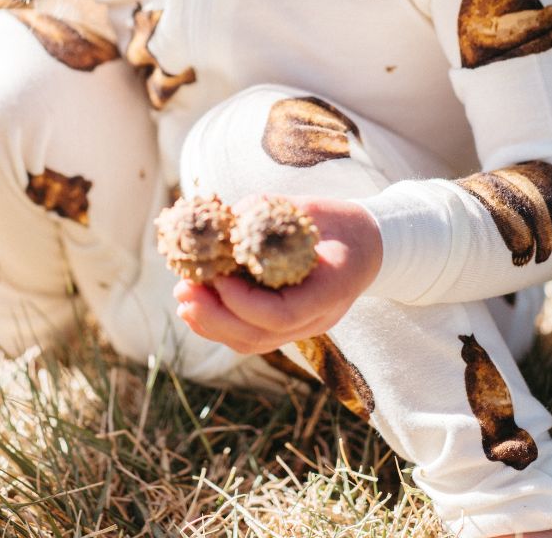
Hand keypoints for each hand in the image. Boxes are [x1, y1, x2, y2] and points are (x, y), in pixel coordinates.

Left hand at [173, 195, 382, 354]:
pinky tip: (198, 305)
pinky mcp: (290, 324)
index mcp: (333, 288)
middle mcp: (319, 317)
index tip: (218, 275)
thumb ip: (267, 213)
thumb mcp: (308, 208)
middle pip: (261, 337)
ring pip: (253, 342)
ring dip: (211, 323)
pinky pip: (252, 335)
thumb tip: (221, 218)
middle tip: (183, 291)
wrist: (368, 244)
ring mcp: (305, 326)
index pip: (282, 314)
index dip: (243, 301)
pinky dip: (221, 323)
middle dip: (215, 316)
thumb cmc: (339, 221)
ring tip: (183, 298)